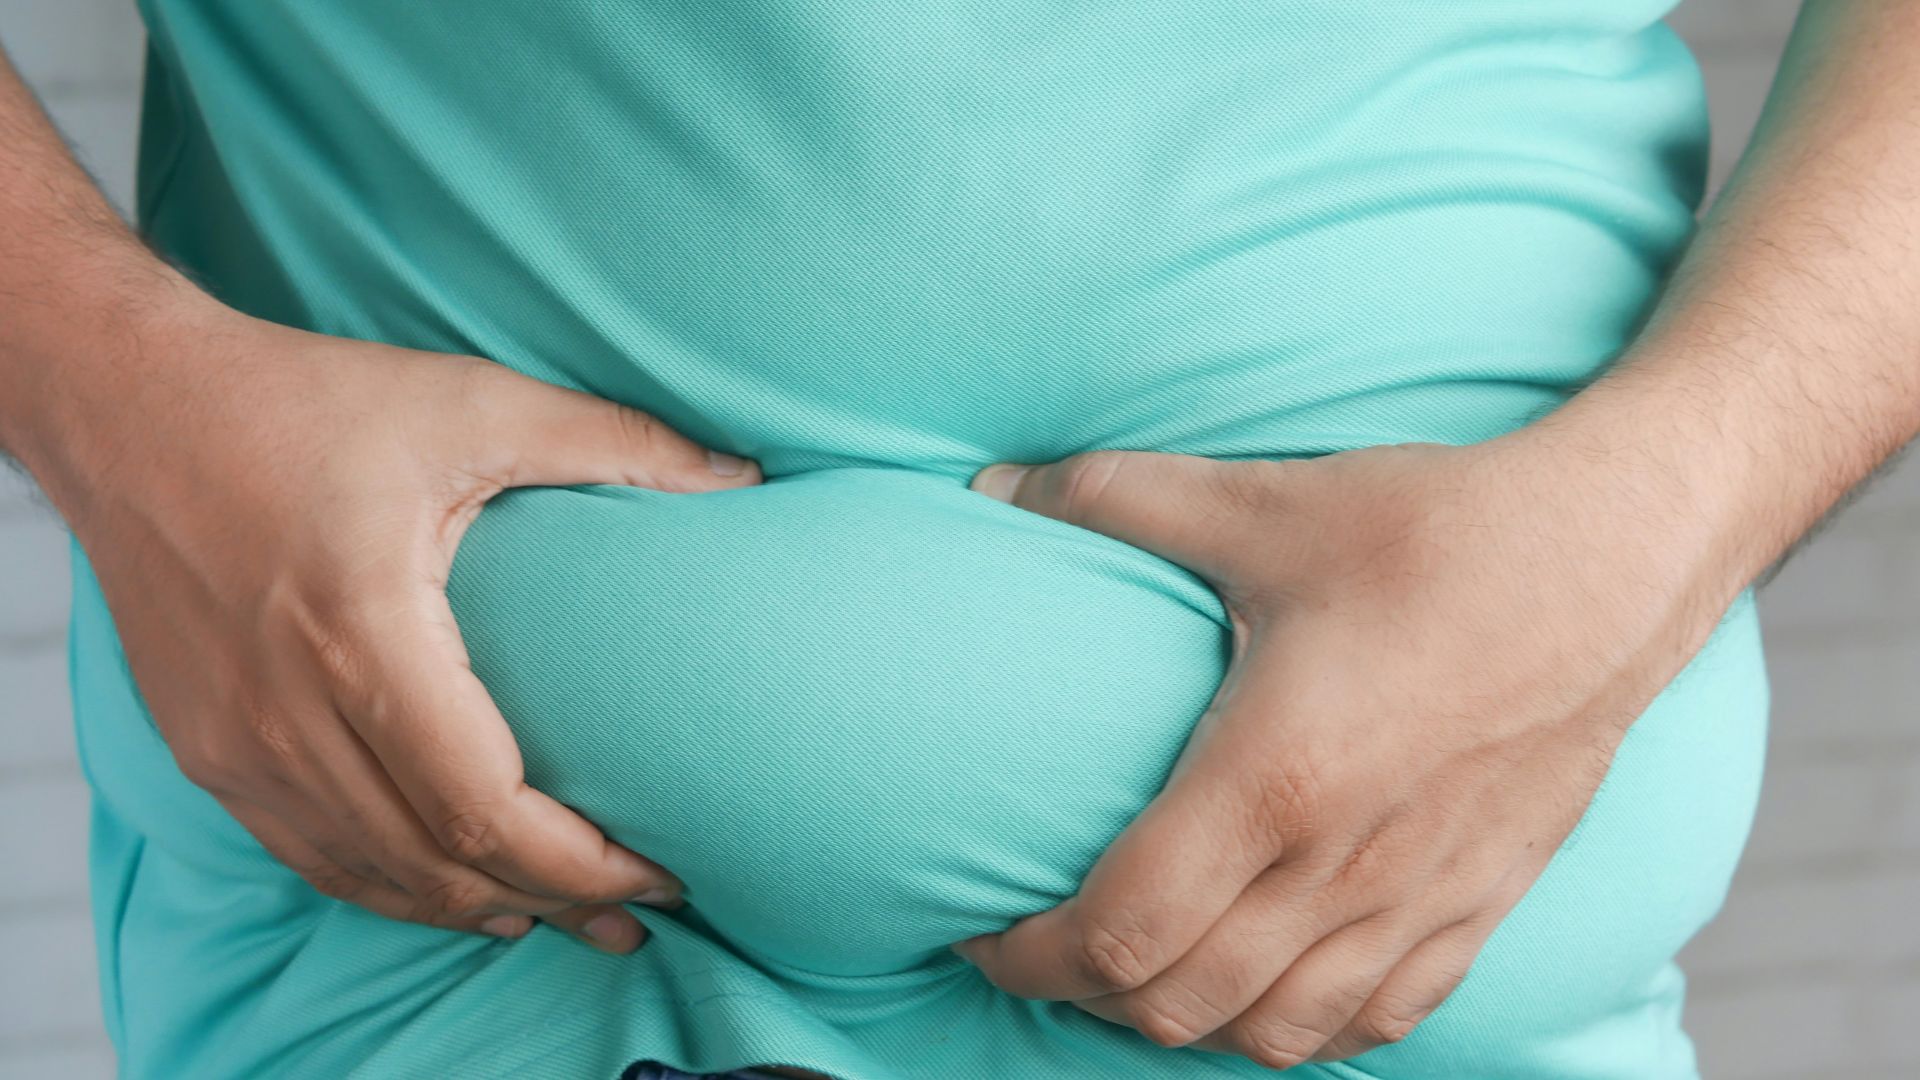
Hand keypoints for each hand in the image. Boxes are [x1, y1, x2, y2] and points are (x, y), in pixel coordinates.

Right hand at [59, 299, 760, 951]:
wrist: (131, 407)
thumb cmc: (302, 400)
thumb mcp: (471, 402)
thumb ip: (615, 441)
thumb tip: (742, 479)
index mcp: (361, 631)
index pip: (484, 807)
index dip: (581, 862)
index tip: (661, 872)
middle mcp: (286, 710)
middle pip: (438, 862)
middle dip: (553, 902)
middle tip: (638, 916)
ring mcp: (235, 744)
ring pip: (373, 876)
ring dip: (476, 909)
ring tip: (565, 918)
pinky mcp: (207, 750)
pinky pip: (312, 856)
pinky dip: (394, 889)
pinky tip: (456, 893)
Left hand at [951, 433, 1739, 1065]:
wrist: (1617, 556)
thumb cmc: (1438, 531)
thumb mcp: (1262, 502)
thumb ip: (1112, 498)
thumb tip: (991, 488)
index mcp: (1273, 779)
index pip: (1120, 931)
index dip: (1030, 956)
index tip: (985, 931)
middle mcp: (1343, 866)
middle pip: (1179, 1005)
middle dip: (1086, 996)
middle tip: (1048, 946)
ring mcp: (1420, 900)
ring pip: (1274, 1033)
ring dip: (1186, 1022)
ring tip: (1142, 972)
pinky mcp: (1482, 904)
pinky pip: (1379, 1023)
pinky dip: (1301, 1029)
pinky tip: (1267, 988)